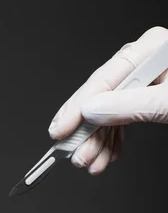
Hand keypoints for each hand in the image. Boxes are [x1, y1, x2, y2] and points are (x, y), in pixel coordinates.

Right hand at [48, 26, 167, 174]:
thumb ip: (130, 105)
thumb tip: (90, 109)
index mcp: (153, 48)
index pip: (104, 78)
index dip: (78, 106)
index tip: (60, 131)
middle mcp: (147, 62)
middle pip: (103, 96)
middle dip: (88, 131)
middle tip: (75, 155)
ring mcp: (149, 81)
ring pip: (110, 113)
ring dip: (99, 141)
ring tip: (91, 164)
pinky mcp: (153, 98)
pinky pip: (124, 119)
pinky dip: (114, 141)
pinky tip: (108, 156)